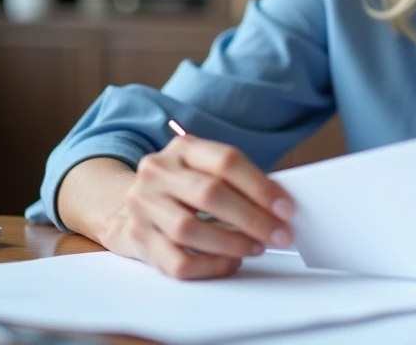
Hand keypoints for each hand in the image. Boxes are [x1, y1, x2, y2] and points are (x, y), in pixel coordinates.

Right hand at [97, 136, 295, 279]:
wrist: (129, 205)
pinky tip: (230, 262)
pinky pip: (177, 262)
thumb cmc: (183, 189)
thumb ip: (239, 182)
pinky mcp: (138, 239)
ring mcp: (143, 205)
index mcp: (183, 148)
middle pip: (209, 194)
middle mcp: (158, 172)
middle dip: (252, 218)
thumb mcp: (206, 170)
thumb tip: (281, 207)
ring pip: (190, 229)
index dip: (260, 186)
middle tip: (280, 234)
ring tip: (256, 247)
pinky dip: (211, 266)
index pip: (226, 161)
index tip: (286, 208)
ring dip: (232, 243)